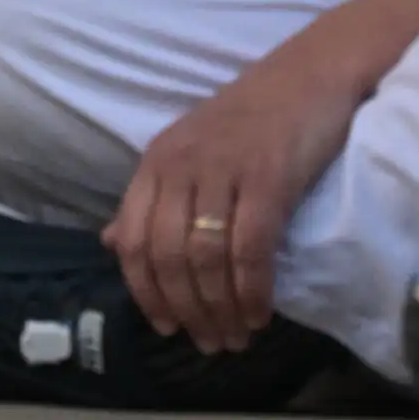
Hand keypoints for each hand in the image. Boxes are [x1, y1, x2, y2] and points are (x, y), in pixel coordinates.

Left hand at [103, 45, 361, 354]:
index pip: (133, 238)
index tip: (166, 327)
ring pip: (206, 258)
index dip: (145, 291)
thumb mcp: (188, 152)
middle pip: (168, 256)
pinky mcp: (267, 177)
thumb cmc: (251, 118)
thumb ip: (152, 199)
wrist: (309, 75)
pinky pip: (250, 248)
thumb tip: (110, 242)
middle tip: (210, 344)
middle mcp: (181, 164)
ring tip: (236, 337)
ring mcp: (223, 169)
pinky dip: (252, 290)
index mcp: (157, 160)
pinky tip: (259, 313)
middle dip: (187, 310)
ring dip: (220, 309)